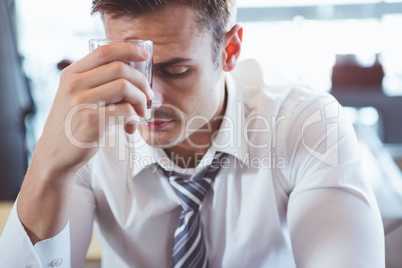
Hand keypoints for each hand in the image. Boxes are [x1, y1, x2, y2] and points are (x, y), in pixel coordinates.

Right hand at [37, 43, 152, 175]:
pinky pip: (125, 110)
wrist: (55, 154)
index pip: (104, 52)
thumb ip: (96, 82)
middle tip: (148, 95)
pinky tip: (130, 127)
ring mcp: (81, 102)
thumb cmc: (72, 124)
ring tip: (140, 113)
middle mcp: (74, 84)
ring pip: (124, 87)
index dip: (129, 50)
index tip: (145, 56)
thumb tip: (134, 75)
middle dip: (141, 81)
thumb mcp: (75, 96)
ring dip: (140, 100)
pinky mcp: (91, 121)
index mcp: (72, 74)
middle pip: (119, 68)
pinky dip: (134, 118)